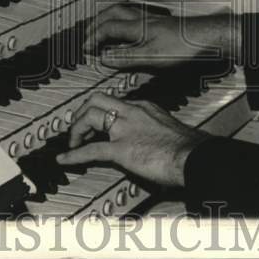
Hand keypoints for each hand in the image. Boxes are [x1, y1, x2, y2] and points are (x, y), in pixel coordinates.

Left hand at [55, 91, 209, 186]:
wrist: (194, 155)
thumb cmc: (188, 147)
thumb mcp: (169, 129)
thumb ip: (154, 130)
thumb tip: (150, 143)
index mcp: (144, 106)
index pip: (116, 101)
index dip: (101, 111)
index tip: (96, 122)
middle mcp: (132, 111)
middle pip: (96, 99)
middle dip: (82, 111)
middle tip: (76, 126)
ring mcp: (125, 128)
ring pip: (90, 116)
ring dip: (76, 129)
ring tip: (72, 142)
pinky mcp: (121, 149)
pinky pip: (90, 149)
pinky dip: (74, 154)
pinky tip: (65, 159)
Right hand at [83, 3, 238, 69]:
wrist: (208, 37)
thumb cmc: (182, 47)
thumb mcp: (151, 57)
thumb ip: (125, 57)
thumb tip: (103, 58)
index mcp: (136, 27)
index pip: (107, 28)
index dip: (94, 38)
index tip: (85, 49)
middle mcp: (142, 19)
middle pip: (113, 13)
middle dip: (97, 22)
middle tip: (88, 34)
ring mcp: (152, 18)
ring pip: (124, 10)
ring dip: (109, 16)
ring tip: (102, 27)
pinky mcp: (162, 22)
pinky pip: (135, 14)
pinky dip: (124, 18)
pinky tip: (130, 27)